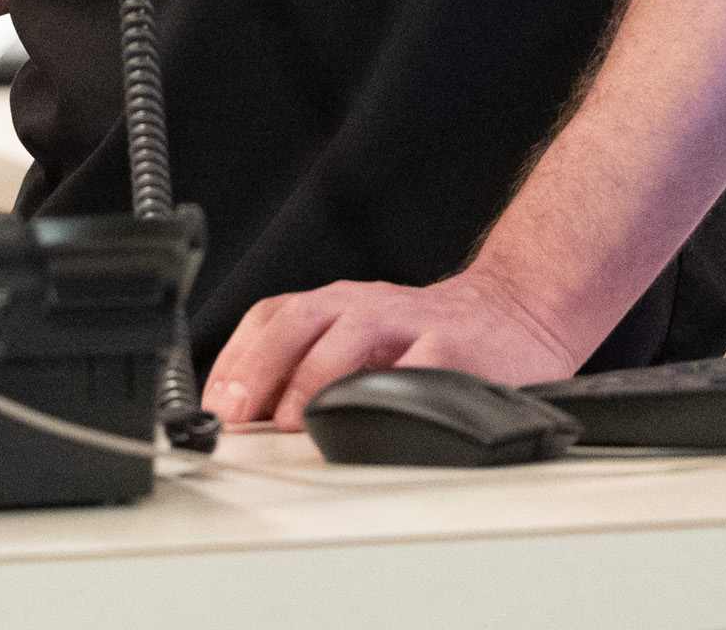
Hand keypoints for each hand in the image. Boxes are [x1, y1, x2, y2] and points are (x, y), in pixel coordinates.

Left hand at [201, 270, 583, 429]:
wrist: (514, 312)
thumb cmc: (425, 337)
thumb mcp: (358, 340)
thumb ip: (308, 368)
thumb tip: (248, 420)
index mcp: (337, 305)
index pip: (269, 318)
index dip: (234, 359)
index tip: (211, 405)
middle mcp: (366, 305)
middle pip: (298, 321)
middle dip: (259, 367)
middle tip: (235, 415)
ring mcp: (410, 321)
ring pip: (351, 333)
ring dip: (314, 377)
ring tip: (292, 421)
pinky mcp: (455, 346)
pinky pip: (420, 363)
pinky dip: (391, 388)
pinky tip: (370, 414)